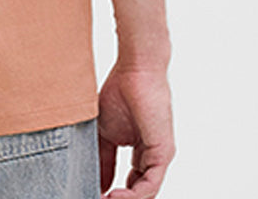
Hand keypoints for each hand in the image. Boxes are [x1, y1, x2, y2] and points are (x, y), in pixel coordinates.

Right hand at [97, 61, 175, 197]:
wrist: (135, 70)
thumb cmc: (120, 91)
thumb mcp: (105, 131)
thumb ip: (102, 158)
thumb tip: (97, 183)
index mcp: (141, 152)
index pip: (130, 185)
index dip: (112, 194)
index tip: (94, 195)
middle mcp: (152, 157)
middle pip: (138, 192)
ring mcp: (159, 156)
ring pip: (145, 192)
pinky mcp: (163, 153)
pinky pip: (150, 184)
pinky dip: (133, 195)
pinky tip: (114, 196)